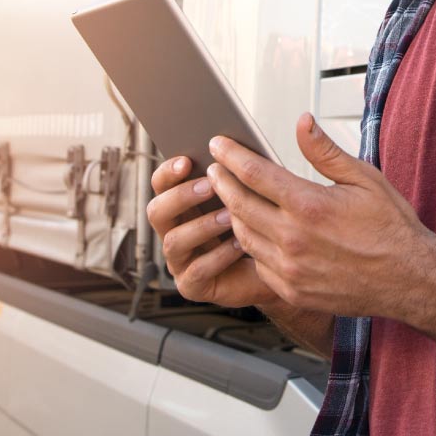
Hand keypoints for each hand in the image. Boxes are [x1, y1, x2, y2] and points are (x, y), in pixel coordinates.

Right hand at [144, 152, 275, 308]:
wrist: (279, 269)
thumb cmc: (261, 226)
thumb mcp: (248, 197)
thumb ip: (235, 176)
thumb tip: (233, 150)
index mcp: (181, 206)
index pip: (161, 184)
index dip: (168, 172)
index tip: (187, 160)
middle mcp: (173, 231)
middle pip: (156, 211)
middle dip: (181, 196)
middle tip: (211, 186)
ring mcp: (179, 261)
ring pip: (174, 241)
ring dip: (202, 225)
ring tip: (230, 216)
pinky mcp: (192, 286)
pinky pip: (197, 270)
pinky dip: (218, 256)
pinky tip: (239, 245)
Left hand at [206, 113, 435, 319]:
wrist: (410, 279)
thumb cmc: (391, 229)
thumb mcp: (364, 179)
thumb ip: (325, 152)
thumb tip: (302, 123)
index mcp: (309, 206)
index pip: (254, 173)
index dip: (231, 156)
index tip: (219, 145)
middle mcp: (294, 239)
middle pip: (238, 204)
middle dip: (222, 183)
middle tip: (215, 170)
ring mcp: (290, 268)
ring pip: (243, 236)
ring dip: (232, 214)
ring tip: (231, 199)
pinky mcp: (291, 290)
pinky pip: (257, 264)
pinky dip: (251, 246)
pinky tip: (254, 233)